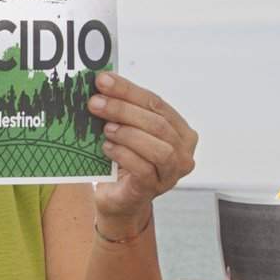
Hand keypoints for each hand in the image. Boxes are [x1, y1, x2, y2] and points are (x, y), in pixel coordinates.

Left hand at [89, 73, 196, 232]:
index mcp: (179, 130)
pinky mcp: (155, 189)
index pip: (156, 103)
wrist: (118, 199)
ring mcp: (172, 173)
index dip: (129, 90)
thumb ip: (123, 110)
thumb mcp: (126, 131)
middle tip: (96, 102)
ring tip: (105, 128)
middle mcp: (183, 151)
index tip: (103, 80)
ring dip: (128, 133)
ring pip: (158, 148)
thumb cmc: (124, 160)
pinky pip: (144, 170)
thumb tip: (101, 84)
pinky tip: (108, 148)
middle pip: (157, 123)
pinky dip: (125, 155)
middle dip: (123, 109)